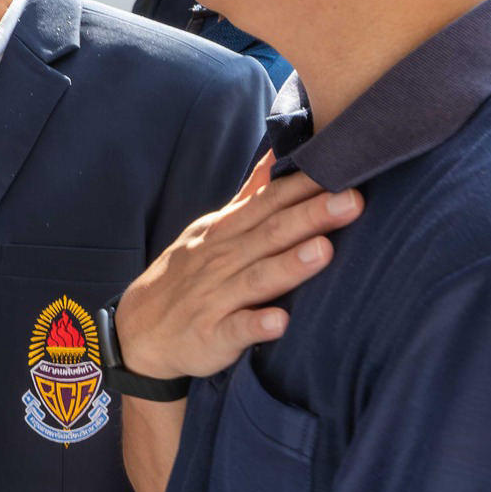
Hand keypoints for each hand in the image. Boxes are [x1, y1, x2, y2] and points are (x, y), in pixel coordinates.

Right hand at [117, 152, 363, 380]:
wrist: (138, 330)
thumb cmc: (187, 276)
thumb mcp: (212, 230)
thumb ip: (250, 196)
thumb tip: (279, 155)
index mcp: (226, 232)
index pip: (269, 202)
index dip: (304, 186)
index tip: (343, 167)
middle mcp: (221, 260)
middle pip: (270, 234)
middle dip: (310, 216)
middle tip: (352, 200)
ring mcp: (215, 298)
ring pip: (256, 278)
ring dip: (290, 264)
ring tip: (325, 251)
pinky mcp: (210, 336)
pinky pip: (234, 330)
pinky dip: (256, 326)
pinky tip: (280, 322)